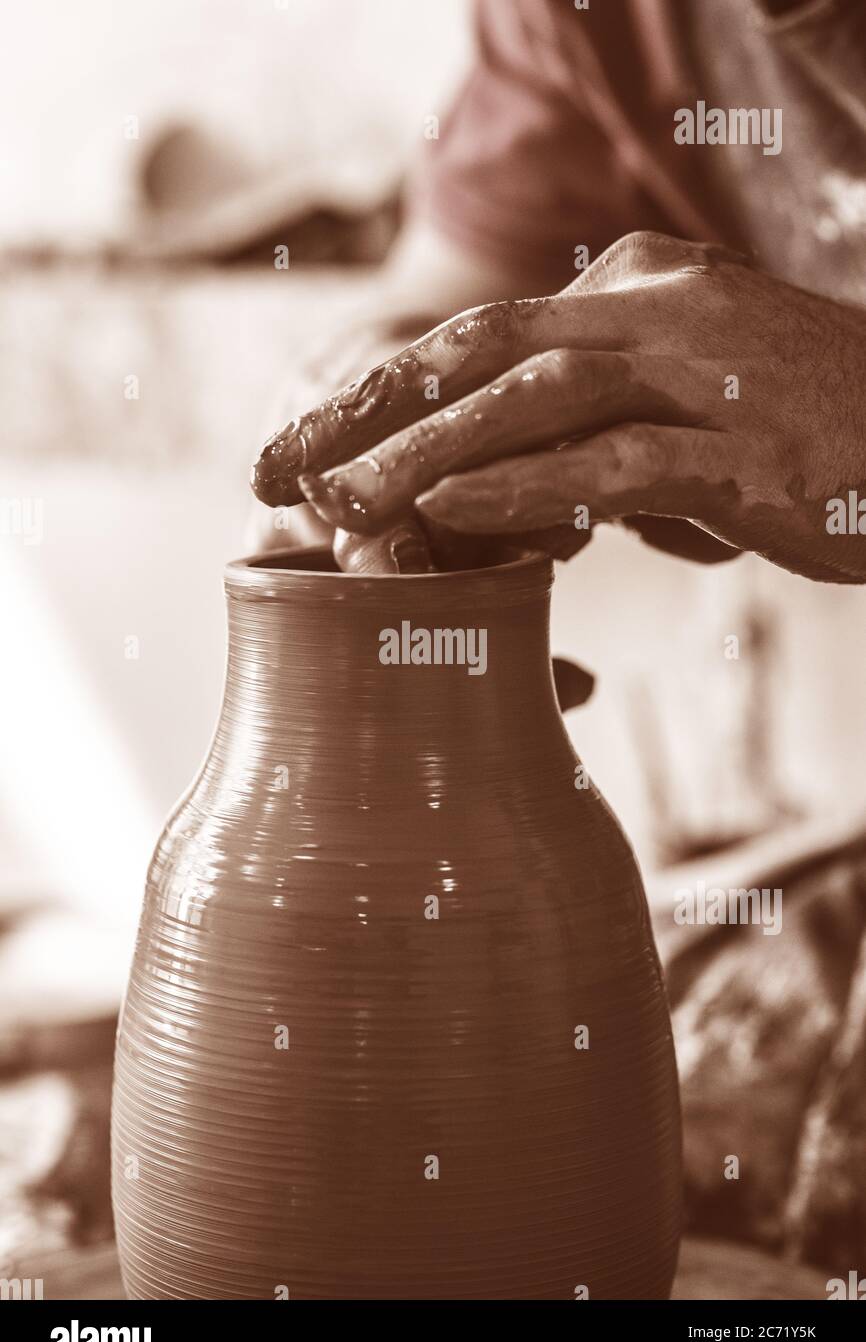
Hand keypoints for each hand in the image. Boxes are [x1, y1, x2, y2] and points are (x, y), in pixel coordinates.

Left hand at [252, 232, 865, 582]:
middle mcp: (658, 316)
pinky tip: (454, 516)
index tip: (298, 452)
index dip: (378, 394)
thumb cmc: (813, 441)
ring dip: (426, 454)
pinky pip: (619, 465)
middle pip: (479, 354)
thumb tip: (528, 514)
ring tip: (337, 505)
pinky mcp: (744, 449)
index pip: (479, 341)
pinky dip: (530, 489)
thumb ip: (604, 450)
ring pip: (534, 401)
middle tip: (269, 473)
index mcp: (634, 298)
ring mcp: (704, 376)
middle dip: (364, 413)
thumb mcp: (690, 426)